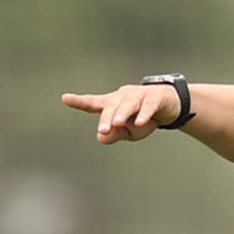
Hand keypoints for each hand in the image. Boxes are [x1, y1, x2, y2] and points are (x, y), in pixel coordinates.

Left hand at [61, 84, 179, 143]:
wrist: (167, 105)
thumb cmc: (141, 118)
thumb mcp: (127, 131)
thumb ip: (114, 134)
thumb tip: (101, 137)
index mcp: (112, 104)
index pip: (93, 103)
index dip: (79, 101)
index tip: (65, 98)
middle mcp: (122, 97)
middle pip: (111, 107)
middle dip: (106, 118)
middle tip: (103, 130)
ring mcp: (138, 96)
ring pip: (128, 104)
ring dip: (121, 114)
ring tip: (116, 124)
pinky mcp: (154, 98)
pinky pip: (148, 106)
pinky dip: (143, 114)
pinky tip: (139, 122)